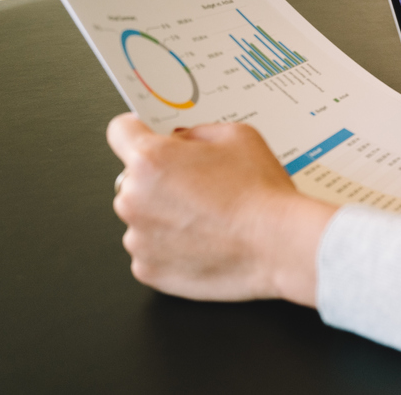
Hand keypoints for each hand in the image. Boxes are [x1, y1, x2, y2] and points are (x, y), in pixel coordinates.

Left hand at [108, 114, 335, 304]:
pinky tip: (204, 242)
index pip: (120, 131)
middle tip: (198, 186)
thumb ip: (198, 132)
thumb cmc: (261, 194)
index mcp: (150, 160)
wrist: (280, 246)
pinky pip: (151, 251)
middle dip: (159, 180)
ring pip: (142, 218)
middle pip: (134, 180)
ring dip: (164, 216)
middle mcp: (134, 199)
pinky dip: (171, 248)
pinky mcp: (148, 270)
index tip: (148, 136)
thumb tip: (182, 140)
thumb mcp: (238, 136)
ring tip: (207, 219)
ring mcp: (138, 239)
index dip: (138, 130)